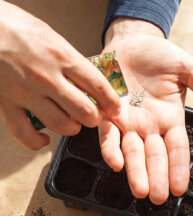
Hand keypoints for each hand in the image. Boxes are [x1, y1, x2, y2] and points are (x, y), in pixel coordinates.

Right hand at [0, 1, 119, 149]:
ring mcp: (26, 93)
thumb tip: (90, 84)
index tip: (115, 109)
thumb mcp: (54, 39)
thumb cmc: (18, 28)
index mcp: (62, 57)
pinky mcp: (7, 104)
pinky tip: (45, 139)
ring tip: (73, 123)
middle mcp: (47, 77)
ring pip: (62, 125)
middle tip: (94, 116)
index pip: (98, 86)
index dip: (112, 102)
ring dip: (73, 128)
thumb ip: (72, 63)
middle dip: (94, 118)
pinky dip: (38, 143)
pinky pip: (25, 135)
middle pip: (85, 111)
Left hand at [98, 19, 192, 204]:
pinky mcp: (108, 113)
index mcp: (170, 118)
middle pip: (154, 155)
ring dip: (135, 170)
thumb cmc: (159, 57)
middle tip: (157, 198)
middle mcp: (149, 125)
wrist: (132, 44)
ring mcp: (128, 121)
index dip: (178, 167)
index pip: (176, 148)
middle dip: (155, 176)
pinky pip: (108, 134)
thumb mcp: (187, 68)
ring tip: (140, 189)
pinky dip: (110, 147)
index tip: (179, 188)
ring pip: (132, 150)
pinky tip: (115, 162)